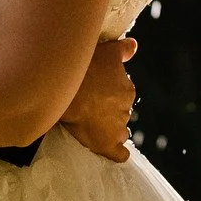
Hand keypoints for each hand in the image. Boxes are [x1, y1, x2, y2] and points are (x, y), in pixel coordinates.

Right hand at [60, 36, 137, 161]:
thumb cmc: (85, 67)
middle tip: (89, 108)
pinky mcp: (106, 144)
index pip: (121, 94)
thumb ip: (122, 50)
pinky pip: (118, 154)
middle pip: (119, 113)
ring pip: (118, 131)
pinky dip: (118, 154)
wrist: (66, 89)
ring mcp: (117, 128)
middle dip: (108, 112)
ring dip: (110, 129)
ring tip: (93, 127)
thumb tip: (134, 46)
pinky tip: (116, 153)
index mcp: (126, 89)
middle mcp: (125, 109)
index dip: (108, 94)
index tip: (96, 93)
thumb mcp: (106, 51)